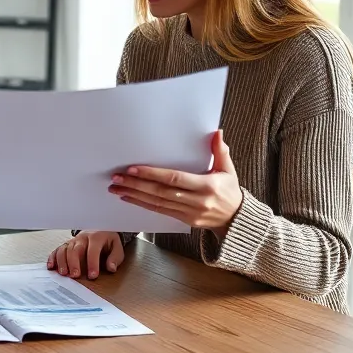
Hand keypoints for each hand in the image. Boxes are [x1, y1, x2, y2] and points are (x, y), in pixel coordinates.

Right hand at [47, 232, 123, 278]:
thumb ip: (115, 258)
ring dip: (62, 261)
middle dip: (74, 263)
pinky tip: (51, 266)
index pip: (93, 250)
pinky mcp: (67, 244)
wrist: (100, 230)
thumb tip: (111, 267)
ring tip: (63, 273)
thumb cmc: (108, 242)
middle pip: (75, 249)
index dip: (92, 263)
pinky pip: (58, 249)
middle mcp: (83, 238)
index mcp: (96, 237)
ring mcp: (73, 241)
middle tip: (74, 276)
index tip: (92, 275)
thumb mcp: (117, 247)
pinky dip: (53, 257)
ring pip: (65, 249)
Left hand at [107, 130, 242, 234]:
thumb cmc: (229, 191)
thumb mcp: (228, 170)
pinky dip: (142, 204)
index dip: (152, 174)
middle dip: (136, 184)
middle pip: (161, 192)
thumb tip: (217, 132)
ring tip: (116, 187)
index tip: (134, 168)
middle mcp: (196, 201)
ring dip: (134, 195)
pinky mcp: (183, 220)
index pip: (174, 179)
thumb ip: (220, 151)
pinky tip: (128, 197)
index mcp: (206, 186)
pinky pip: (159, 211)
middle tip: (117, 177)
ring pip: (156, 203)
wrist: (235, 219)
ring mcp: (188, 212)